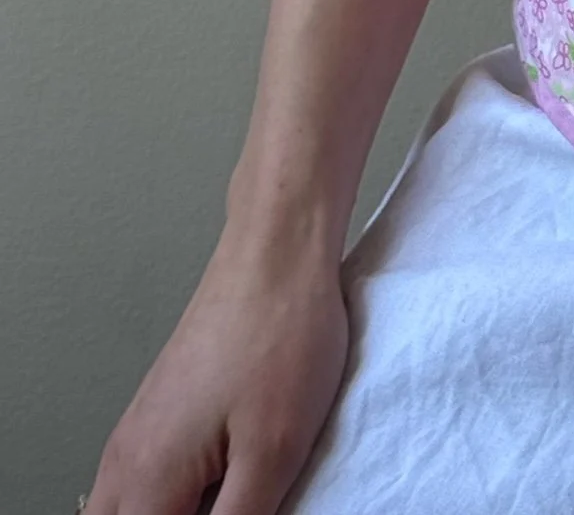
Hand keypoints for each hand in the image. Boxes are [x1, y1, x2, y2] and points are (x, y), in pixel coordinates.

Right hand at [83, 225, 350, 514]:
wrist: (277, 251)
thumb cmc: (280, 334)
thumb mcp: (272, 455)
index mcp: (146, 478)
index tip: (235, 513)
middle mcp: (127, 458)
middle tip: (231, 505)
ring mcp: (140, 431)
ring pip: (126, 509)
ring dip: (171, 510)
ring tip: (231, 495)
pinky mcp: (162, 412)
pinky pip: (145, 482)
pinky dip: (172, 497)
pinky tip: (219, 487)